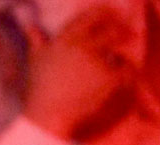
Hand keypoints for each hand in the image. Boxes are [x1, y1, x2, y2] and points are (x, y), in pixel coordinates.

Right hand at [24, 6, 138, 140]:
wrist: (47, 115)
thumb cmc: (39, 89)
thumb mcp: (34, 60)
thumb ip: (35, 39)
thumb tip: (30, 26)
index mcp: (66, 38)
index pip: (92, 15)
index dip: (106, 12)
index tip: (112, 14)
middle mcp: (83, 45)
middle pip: (112, 29)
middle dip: (123, 30)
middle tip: (129, 34)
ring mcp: (97, 60)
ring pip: (120, 50)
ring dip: (122, 54)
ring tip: (122, 61)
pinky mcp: (108, 77)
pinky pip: (126, 70)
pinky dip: (127, 73)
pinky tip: (122, 79)